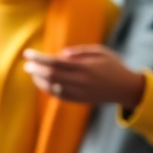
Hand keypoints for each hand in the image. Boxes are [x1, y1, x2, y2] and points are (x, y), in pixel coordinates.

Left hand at [23, 45, 145, 110]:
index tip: (27, 53)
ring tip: (32, 73)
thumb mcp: (100, 51)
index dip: (39, 58)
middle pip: (51, 75)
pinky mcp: (80, 100)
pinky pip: (59, 96)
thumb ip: (80, 51)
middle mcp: (81, 81)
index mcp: (84, 67)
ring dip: (39, 80)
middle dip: (36, 69)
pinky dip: (48, 89)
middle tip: (26, 64)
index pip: (55, 62)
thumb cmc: (113, 65)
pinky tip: (43, 83)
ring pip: (53, 87)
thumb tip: (61, 54)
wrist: (126, 88)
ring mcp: (80, 92)